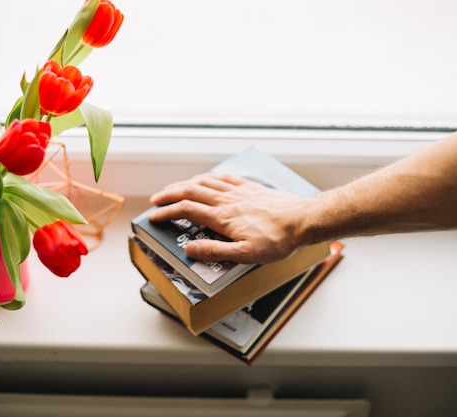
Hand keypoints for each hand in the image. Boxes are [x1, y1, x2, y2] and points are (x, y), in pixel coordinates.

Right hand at [148, 173, 306, 263]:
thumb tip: (190, 249)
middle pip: (190, 192)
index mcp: (222, 218)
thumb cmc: (277, 241)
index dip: (166, 212)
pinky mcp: (251, 188)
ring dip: (185, 184)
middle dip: (169, 194)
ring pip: (205, 182)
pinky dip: (210, 177)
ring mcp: (239, 192)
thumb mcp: (245, 255)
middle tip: (156, 199)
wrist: (302, 221)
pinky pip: (225, 177)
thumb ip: (215, 251)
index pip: (186, 211)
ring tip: (174, 188)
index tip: (153, 216)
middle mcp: (227, 201)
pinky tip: (207, 178)